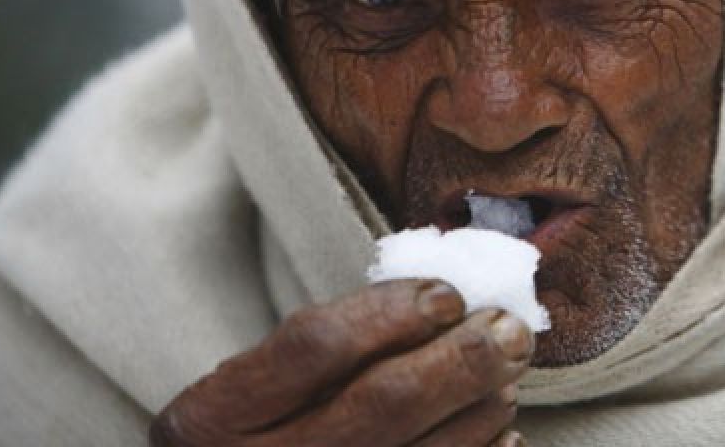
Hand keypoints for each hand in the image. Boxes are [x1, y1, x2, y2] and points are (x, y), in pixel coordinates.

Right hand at [150, 279, 531, 445]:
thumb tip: (445, 301)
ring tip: (508, 369)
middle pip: (383, 402)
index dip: (393, 311)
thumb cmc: (257, 436)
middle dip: (462, 356)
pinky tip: (500, 429)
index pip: (316, 344)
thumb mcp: (254, 388)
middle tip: (510, 325)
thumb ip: (330, 347)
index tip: (448, 293)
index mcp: (214, 416)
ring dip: (481, 405)